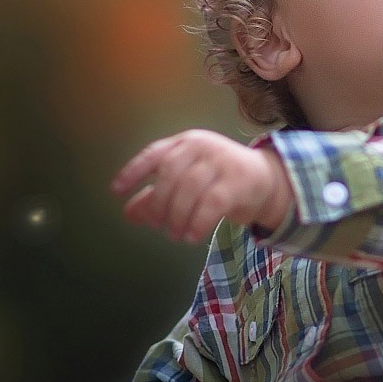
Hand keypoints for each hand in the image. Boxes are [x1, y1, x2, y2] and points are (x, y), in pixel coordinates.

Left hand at [110, 128, 292, 243]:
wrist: (266, 180)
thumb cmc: (219, 181)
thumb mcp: (186, 184)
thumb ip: (157, 196)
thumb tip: (128, 213)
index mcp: (184, 144)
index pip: (153, 154)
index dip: (132, 172)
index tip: (116, 191)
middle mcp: (201, 146)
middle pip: (169, 174)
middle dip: (158, 204)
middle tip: (158, 226)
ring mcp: (221, 161)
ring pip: (189, 189)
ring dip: (177, 217)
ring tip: (176, 235)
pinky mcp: (238, 181)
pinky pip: (212, 203)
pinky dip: (198, 223)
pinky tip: (192, 237)